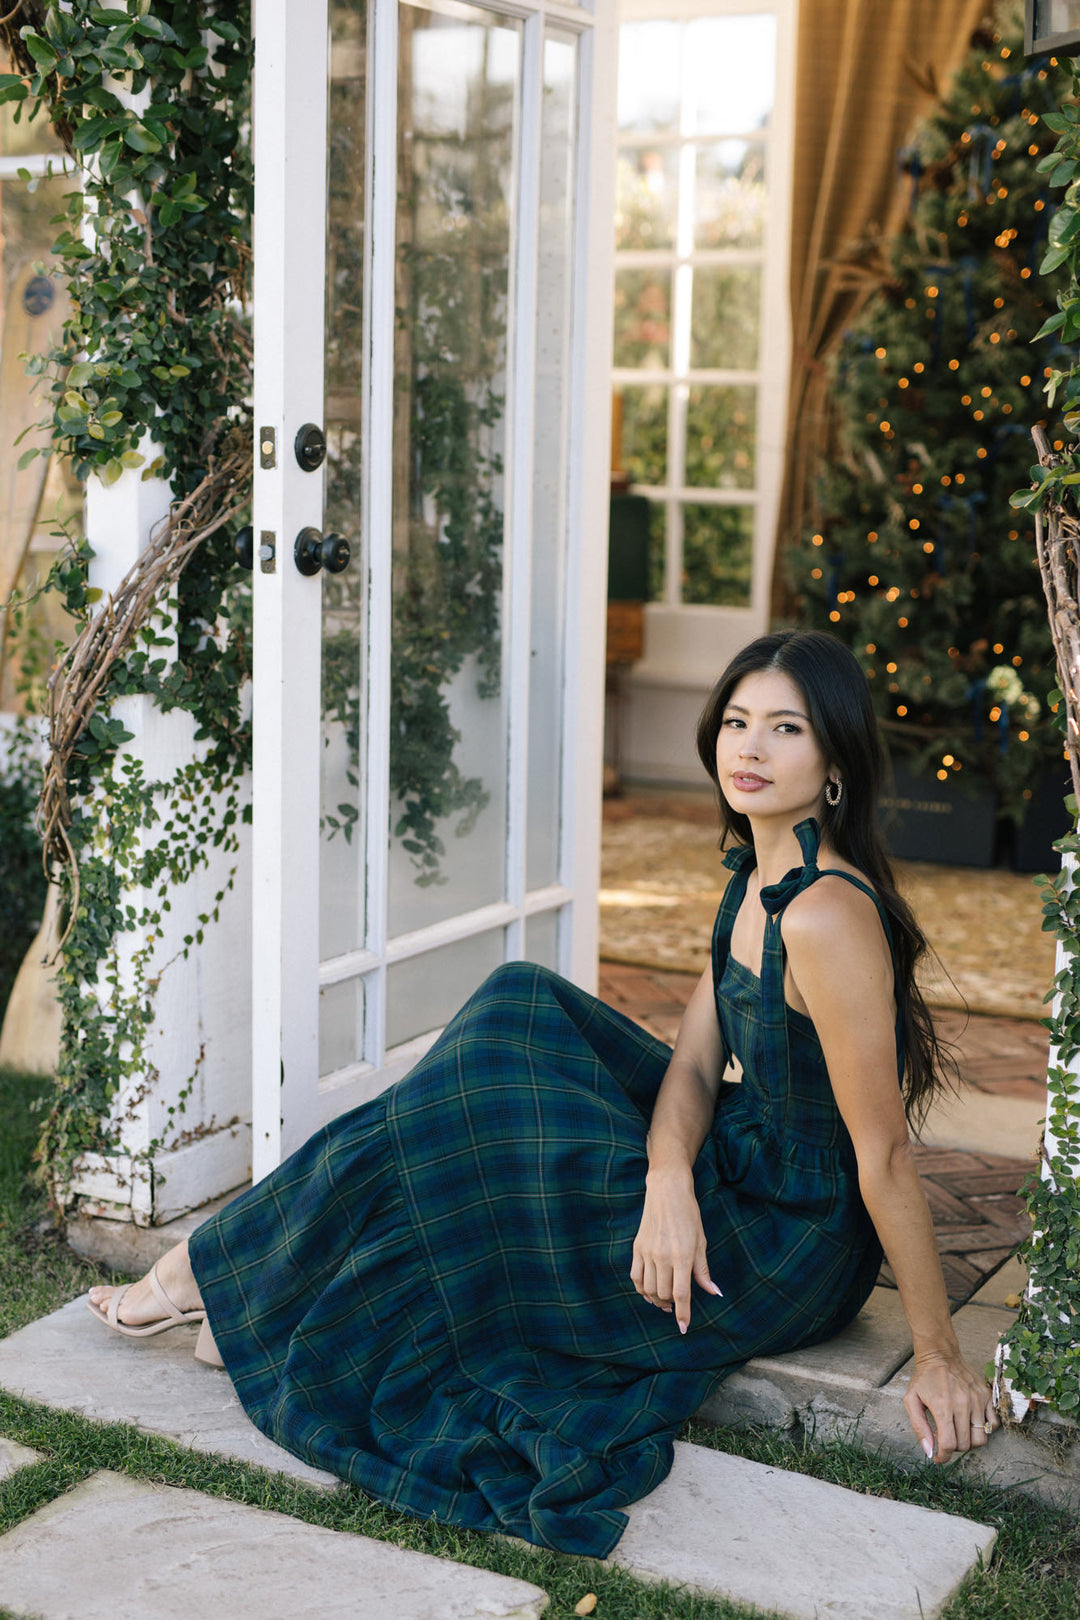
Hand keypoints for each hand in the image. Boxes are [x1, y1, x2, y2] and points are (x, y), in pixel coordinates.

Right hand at [630, 1166, 721, 1334]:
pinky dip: (642, 1289)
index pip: (681, 1294)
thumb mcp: (701, 1241)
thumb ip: (703, 1270)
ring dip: (657, 1299)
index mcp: (682, 1256)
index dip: (683, 1314)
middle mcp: (662, 1257)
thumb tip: (714, 1292)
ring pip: (649, 1289)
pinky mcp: (637, 1248)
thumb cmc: (688, 1214)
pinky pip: (636, 1277)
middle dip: (671, 1306)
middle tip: (676, 1306)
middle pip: (664, 1294)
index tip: (683, 1327)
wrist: (666, 1191)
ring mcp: (647, 1253)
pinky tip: (649, 1292)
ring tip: (665, 1300)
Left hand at [902, 1349, 996, 1462]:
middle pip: (965, 1445)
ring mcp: (977, 1400)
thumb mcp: (911, 1400)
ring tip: (958, 1431)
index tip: (939, 1457)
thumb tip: (930, 1451)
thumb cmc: (924, 1379)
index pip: (949, 1444)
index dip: (943, 1457)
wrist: (940, 1355)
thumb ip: (919, 1427)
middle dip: (953, 1448)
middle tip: (945, 1437)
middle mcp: (962, 1404)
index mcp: (942, 1406)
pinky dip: (984, 1430)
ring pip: (981, 1439)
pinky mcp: (987, 1396)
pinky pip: (993, 1425)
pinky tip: (971, 1423)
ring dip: (969, 1441)